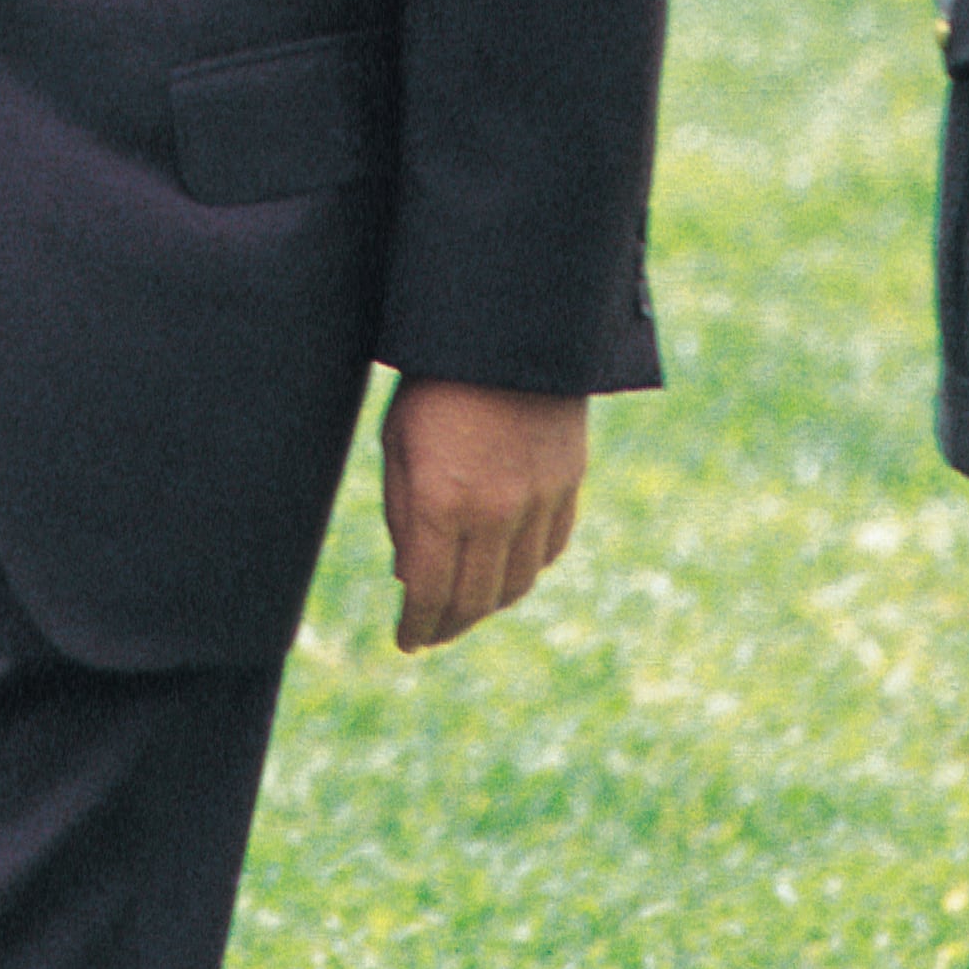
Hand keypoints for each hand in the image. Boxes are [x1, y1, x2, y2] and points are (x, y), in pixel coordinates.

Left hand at [380, 377, 587, 651]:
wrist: (505, 328)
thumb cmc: (435, 382)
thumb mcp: (399, 444)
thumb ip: (404, 516)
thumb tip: (411, 578)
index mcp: (444, 502)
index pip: (431, 592)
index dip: (418, 625)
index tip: (407, 640)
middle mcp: (496, 511)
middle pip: (476, 599)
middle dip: (450, 625)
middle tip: (432, 633)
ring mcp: (540, 499)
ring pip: (518, 582)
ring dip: (489, 605)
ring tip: (467, 608)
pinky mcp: (569, 483)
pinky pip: (550, 548)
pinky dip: (527, 570)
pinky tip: (508, 571)